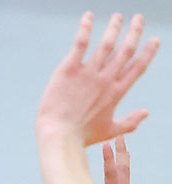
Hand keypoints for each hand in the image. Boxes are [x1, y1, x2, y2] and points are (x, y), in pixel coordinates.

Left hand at [36, 12, 159, 145]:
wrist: (59, 136)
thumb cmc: (82, 137)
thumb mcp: (109, 131)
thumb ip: (129, 122)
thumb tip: (146, 113)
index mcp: (116, 93)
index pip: (137, 68)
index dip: (148, 52)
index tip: (155, 40)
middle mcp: (105, 80)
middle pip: (125, 50)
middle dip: (134, 32)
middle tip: (139, 19)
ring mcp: (88, 73)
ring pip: (106, 44)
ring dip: (114, 27)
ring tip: (118, 17)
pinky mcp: (70, 69)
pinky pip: (81, 43)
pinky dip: (85, 28)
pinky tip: (88, 16)